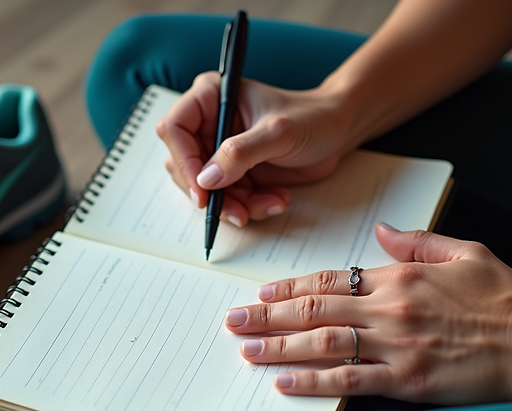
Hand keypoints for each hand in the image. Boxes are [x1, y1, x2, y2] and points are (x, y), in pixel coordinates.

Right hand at [156, 72, 350, 226]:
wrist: (336, 131)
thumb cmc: (311, 117)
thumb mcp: (278, 132)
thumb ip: (241, 154)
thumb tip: (206, 179)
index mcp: (210, 98)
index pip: (174, 129)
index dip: (183, 161)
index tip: (202, 190)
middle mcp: (208, 124)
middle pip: (184, 166)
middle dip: (212, 194)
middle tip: (238, 211)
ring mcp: (219, 151)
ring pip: (206, 190)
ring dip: (236, 206)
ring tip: (270, 203)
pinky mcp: (234, 173)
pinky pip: (229, 199)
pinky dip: (251, 207)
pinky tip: (276, 200)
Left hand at [224, 223, 511, 403]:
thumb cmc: (508, 299)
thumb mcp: (468, 252)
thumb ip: (420, 242)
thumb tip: (383, 231)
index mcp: (401, 276)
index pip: (331, 278)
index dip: (291, 287)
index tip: (261, 292)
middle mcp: (390, 309)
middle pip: (314, 309)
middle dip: (267, 314)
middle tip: (232, 320)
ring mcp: (396, 346)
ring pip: (322, 342)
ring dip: (278, 346)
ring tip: (245, 348)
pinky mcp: (407, 381)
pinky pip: (349, 380)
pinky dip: (313, 381)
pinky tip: (284, 382)